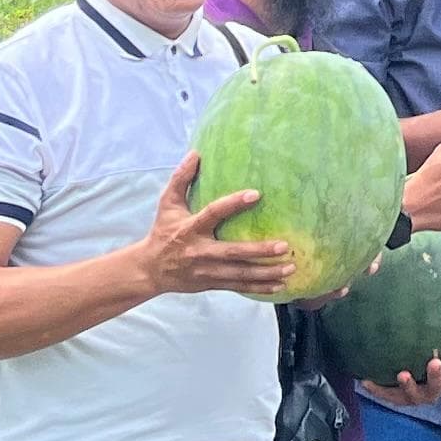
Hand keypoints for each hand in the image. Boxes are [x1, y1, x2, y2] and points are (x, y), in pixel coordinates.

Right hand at [137, 155, 303, 299]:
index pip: (213, 213)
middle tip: (284, 245)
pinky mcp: (212, 284)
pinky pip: (238, 287)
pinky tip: (280, 286)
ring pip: (240, 274)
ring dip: (267, 273)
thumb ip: (181, 179)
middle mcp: (200, 251)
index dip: (233, 204)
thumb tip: (196, 153)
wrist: (150, 270)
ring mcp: (207, 271)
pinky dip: (259, 288)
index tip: (256, 194)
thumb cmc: (163, 231)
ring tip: (291, 267)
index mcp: (190, 228)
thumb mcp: (167, 204)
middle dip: (259, 251)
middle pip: (233, 252)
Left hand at [365, 315, 440, 407]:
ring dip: (408, 385)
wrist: (417, 389)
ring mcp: (415, 397)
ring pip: (412, 395)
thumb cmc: (437, 363)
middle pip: (437, 387)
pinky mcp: (397, 399)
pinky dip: (377, 389)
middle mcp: (434, 391)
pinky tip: (366, 380)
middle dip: (436, 376)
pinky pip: (387, 395)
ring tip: (402, 374)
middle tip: (434, 362)